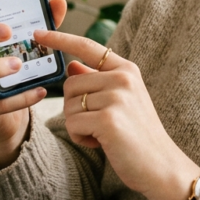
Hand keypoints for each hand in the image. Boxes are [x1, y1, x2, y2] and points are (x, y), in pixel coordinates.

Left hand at [34, 30, 199, 199]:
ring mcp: (117, 97)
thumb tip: (71, 64)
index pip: (87, 46)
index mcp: (126, 69)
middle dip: (75, 106)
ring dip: (78, 124)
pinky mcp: (109, 119)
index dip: (60, 39)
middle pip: (71, 82)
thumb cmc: (138, 134)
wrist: (161, 166)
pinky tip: (102, 143)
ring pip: (69, 104)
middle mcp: (123, 78)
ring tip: (103, 134)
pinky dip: (81, 137)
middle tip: (98, 123)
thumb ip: (97, 80)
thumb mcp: (121, 100)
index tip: (39, 33)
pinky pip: (73, 123)